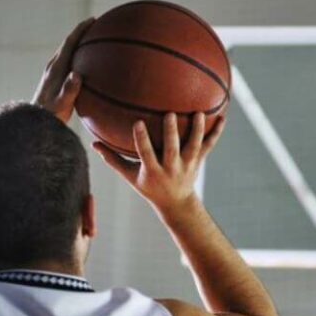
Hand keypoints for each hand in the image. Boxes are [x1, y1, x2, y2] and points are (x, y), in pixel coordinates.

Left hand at [32, 18, 94, 122]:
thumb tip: (77, 75)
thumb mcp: (62, 105)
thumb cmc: (50, 117)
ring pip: (66, 52)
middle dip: (81, 33)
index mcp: (56, 69)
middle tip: (95, 26)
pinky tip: (85, 63)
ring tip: (91, 40)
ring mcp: (52, 74)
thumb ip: (69, 90)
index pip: (69, 43)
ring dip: (78, 43)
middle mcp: (53, 68)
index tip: (93, 21)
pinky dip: (77, 57)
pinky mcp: (53, 81)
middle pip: (68, 44)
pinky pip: (67, 62)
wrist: (34, 124)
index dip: (81, 30)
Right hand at [93, 112, 225, 212]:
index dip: (142, 140)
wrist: (176, 203)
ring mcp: (187, 165)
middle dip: (171, 133)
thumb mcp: (130, 176)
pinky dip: (216, 132)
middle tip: (170, 114)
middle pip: (172, 150)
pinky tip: (222, 117)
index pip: (146, 154)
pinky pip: (208, 145)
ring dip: (196, 130)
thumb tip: (93, 143)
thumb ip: (113, 159)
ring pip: (193, 146)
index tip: (137, 123)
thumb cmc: (149, 186)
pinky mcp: (198, 161)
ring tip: (198, 113)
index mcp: (153, 171)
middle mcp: (171, 168)